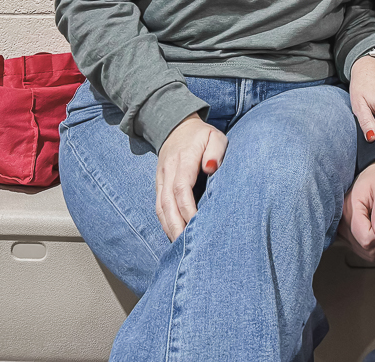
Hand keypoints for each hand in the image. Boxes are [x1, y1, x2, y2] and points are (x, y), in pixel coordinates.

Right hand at [155, 113, 226, 240]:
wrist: (176, 126)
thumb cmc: (201, 136)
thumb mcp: (215, 136)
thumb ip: (215, 150)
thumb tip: (210, 168)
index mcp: (183, 160)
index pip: (182, 188)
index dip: (188, 209)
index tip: (197, 225)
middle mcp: (168, 171)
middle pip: (167, 203)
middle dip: (175, 226)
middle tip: (185, 247)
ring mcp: (161, 179)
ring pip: (160, 207)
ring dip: (169, 228)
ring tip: (179, 248)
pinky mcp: (159, 184)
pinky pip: (159, 206)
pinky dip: (165, 222)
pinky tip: (174, 235)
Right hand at [338, 159, 374, 261]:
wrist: (374, 169)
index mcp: (351, 209)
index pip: (365, 239)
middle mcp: (343, 220)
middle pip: (363, 248)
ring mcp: (342, 226)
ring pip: (361, 251)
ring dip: (374, 243)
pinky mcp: (345, 231)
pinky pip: (359, 248)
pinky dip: (369, 243)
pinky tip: (374, 229)